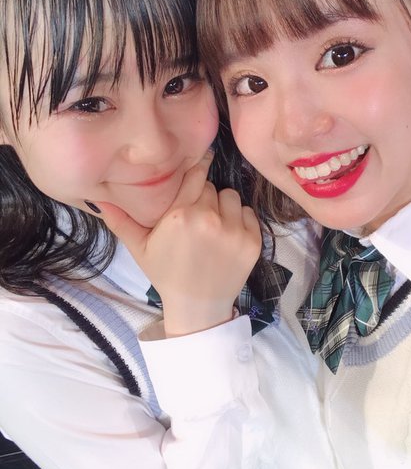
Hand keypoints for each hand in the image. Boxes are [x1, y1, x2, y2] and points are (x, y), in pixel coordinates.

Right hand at [98, 152, 261, 335]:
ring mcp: (234, 231)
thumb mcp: (140, 249)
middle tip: (197, 218)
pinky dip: (241, 221)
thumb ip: (121, 222)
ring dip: (224, 207)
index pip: (195, 175)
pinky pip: (250, 213)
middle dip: (205, 198)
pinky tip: (228, 237)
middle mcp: (209, 219)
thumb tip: (99, 199)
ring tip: (213, 226)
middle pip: (212, 187)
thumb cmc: (167, 275)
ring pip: (232, 197)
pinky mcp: (253, 241)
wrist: (198, 308)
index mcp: (181, 216)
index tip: (202, 160)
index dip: (197, 169)